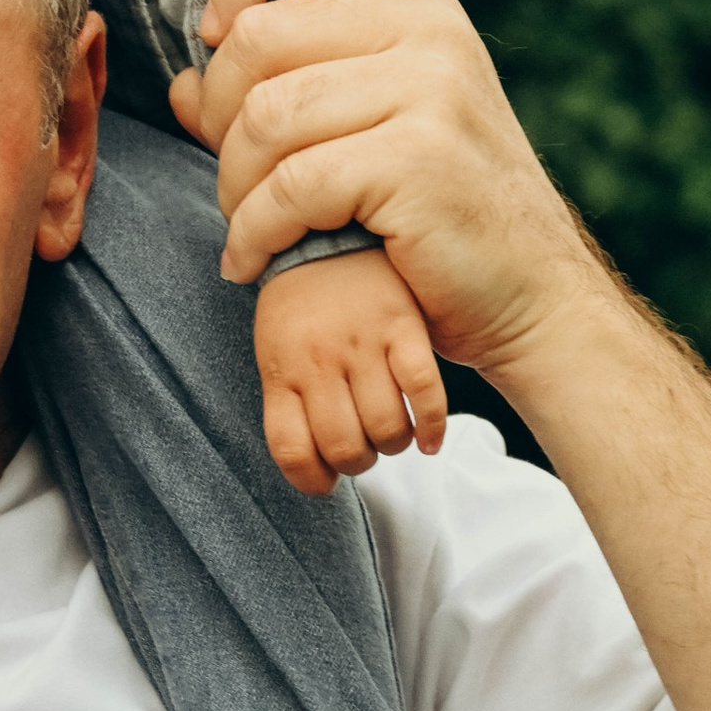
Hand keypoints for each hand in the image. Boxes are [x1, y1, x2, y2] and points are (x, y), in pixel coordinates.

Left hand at [171, 0, 598, 386]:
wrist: (537, 299)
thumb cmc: (440, 216)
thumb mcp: (371, 130)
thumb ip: (283, 94)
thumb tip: (183, 85)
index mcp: (418, 5)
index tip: (221, 44)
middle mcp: (429, 32)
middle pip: (260, 35)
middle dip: (217, 112)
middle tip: (230, 173)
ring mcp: (431, 92)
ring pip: (265, 114)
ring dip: (232, 185)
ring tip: (245, 226)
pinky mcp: (419, 162)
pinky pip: (290, 185)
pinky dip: (252, 233)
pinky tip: (252, 260)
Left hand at [253, 242, 448, 497]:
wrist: (330, 229)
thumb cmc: (301, 300)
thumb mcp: (277, 348)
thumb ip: (291, 399)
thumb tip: (316, 466)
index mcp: (283, 368)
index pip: (293, 451)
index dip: (313, 481)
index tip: (326, 481)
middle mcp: (320, 360)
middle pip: (345, 448)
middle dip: (358, 463)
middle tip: (364, 449)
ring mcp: (363, 343)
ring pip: (387, 429)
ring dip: (393, 446)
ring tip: (391, 434)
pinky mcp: (403, 326)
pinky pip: (424, 392)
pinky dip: (432, 428)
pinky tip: (429, 439)